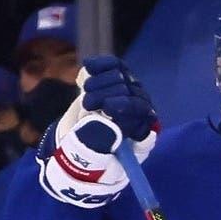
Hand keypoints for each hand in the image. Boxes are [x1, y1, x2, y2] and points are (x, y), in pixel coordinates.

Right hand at [37, 57, 158, 208]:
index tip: (107, 108)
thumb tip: (106, 122)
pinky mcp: (118, 77)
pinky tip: (88, 66)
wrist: (78, 138)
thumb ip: (99, 140)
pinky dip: (100, 64)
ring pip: (120, 76)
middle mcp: (141, 109)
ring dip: (98, 83)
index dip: (125, 107)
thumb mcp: (91, 155)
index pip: (141, 111)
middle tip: (87, 105)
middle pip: (129, 91)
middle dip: (105, 96)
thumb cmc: (88, 153)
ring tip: (85, 94)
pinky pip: (114, 65)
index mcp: (142, 132)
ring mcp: (130, 91)